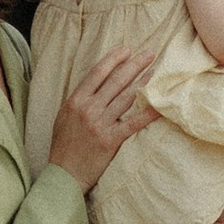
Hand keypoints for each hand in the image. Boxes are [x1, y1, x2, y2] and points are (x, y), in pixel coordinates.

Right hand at [47, 45, 158, 192]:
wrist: (64, 174)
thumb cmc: (63, 146)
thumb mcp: (64, 117)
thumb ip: (79, 100)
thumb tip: (96, 84)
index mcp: (75, 101)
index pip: (97, 73)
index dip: (114, 59)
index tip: (127, 50)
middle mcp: (88, 109)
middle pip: (116, 81)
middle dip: (135, 64)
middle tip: (150, 53)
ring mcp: (100, 124)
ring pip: (127, 97)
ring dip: (144, 82)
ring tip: (157, 71)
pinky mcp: (111, 140)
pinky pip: (133, 123)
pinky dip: (148, 113)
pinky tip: (160, 104)